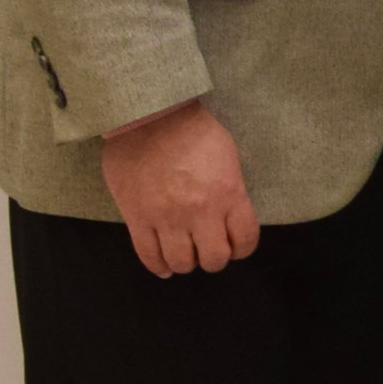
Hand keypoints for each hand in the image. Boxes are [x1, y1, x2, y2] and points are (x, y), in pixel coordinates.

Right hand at [98, 100, 258, 276]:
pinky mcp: (137, 217)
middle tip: (209, 251)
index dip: (242, 249)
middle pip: (214, 258)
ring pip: (182, 261)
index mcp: (229, 194)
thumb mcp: (228, 157)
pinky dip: (158, 266)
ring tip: (187, 256)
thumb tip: (229, 213)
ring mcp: (167, 217)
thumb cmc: (193, 130)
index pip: (245, 239)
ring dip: (187, 264)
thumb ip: (231, 190)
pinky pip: (148, 254)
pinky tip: (165, 266)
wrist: (149, 117)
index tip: (236, 247)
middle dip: (215, 259)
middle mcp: (200, 211)